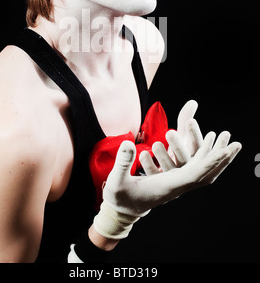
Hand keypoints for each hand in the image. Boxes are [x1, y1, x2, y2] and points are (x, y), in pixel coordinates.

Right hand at [103, 132, 240, 216]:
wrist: (122, 209)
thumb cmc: (119, 197)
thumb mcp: (116, 180)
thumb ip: (122, 162)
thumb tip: (128, 144)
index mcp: (167, 187)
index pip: (194, 175)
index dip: (210, 163)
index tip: (224, 151)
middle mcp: (177, 186)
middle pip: (206, 175)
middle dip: (221, 159)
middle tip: (236, 144)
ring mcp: (178, 184)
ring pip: (204, 173)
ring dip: (217, 159)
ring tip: (228, 142)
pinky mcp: (176, 181)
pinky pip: (197, 170)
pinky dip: (207, 159)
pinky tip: (210, 148)